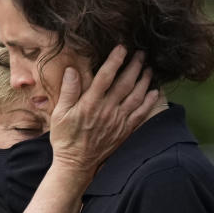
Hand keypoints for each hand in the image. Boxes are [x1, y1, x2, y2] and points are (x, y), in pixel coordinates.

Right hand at [49, 46, 158, 176]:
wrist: (76, 164)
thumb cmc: (65, 138)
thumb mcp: (59, 114)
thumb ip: (68, 91)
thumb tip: (72, 70)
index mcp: (90, 104)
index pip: (105, 77)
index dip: (115, 60)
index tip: (122, 48)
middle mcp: (107, 110)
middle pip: (125, 83)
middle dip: (135, 66)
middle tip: (141, 53)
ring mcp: (118, 121)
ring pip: (136, 96)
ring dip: (144, 80)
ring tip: (148, 68)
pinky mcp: (124, 130)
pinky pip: (141, 113)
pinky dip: (149, 102)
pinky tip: (154, 92)